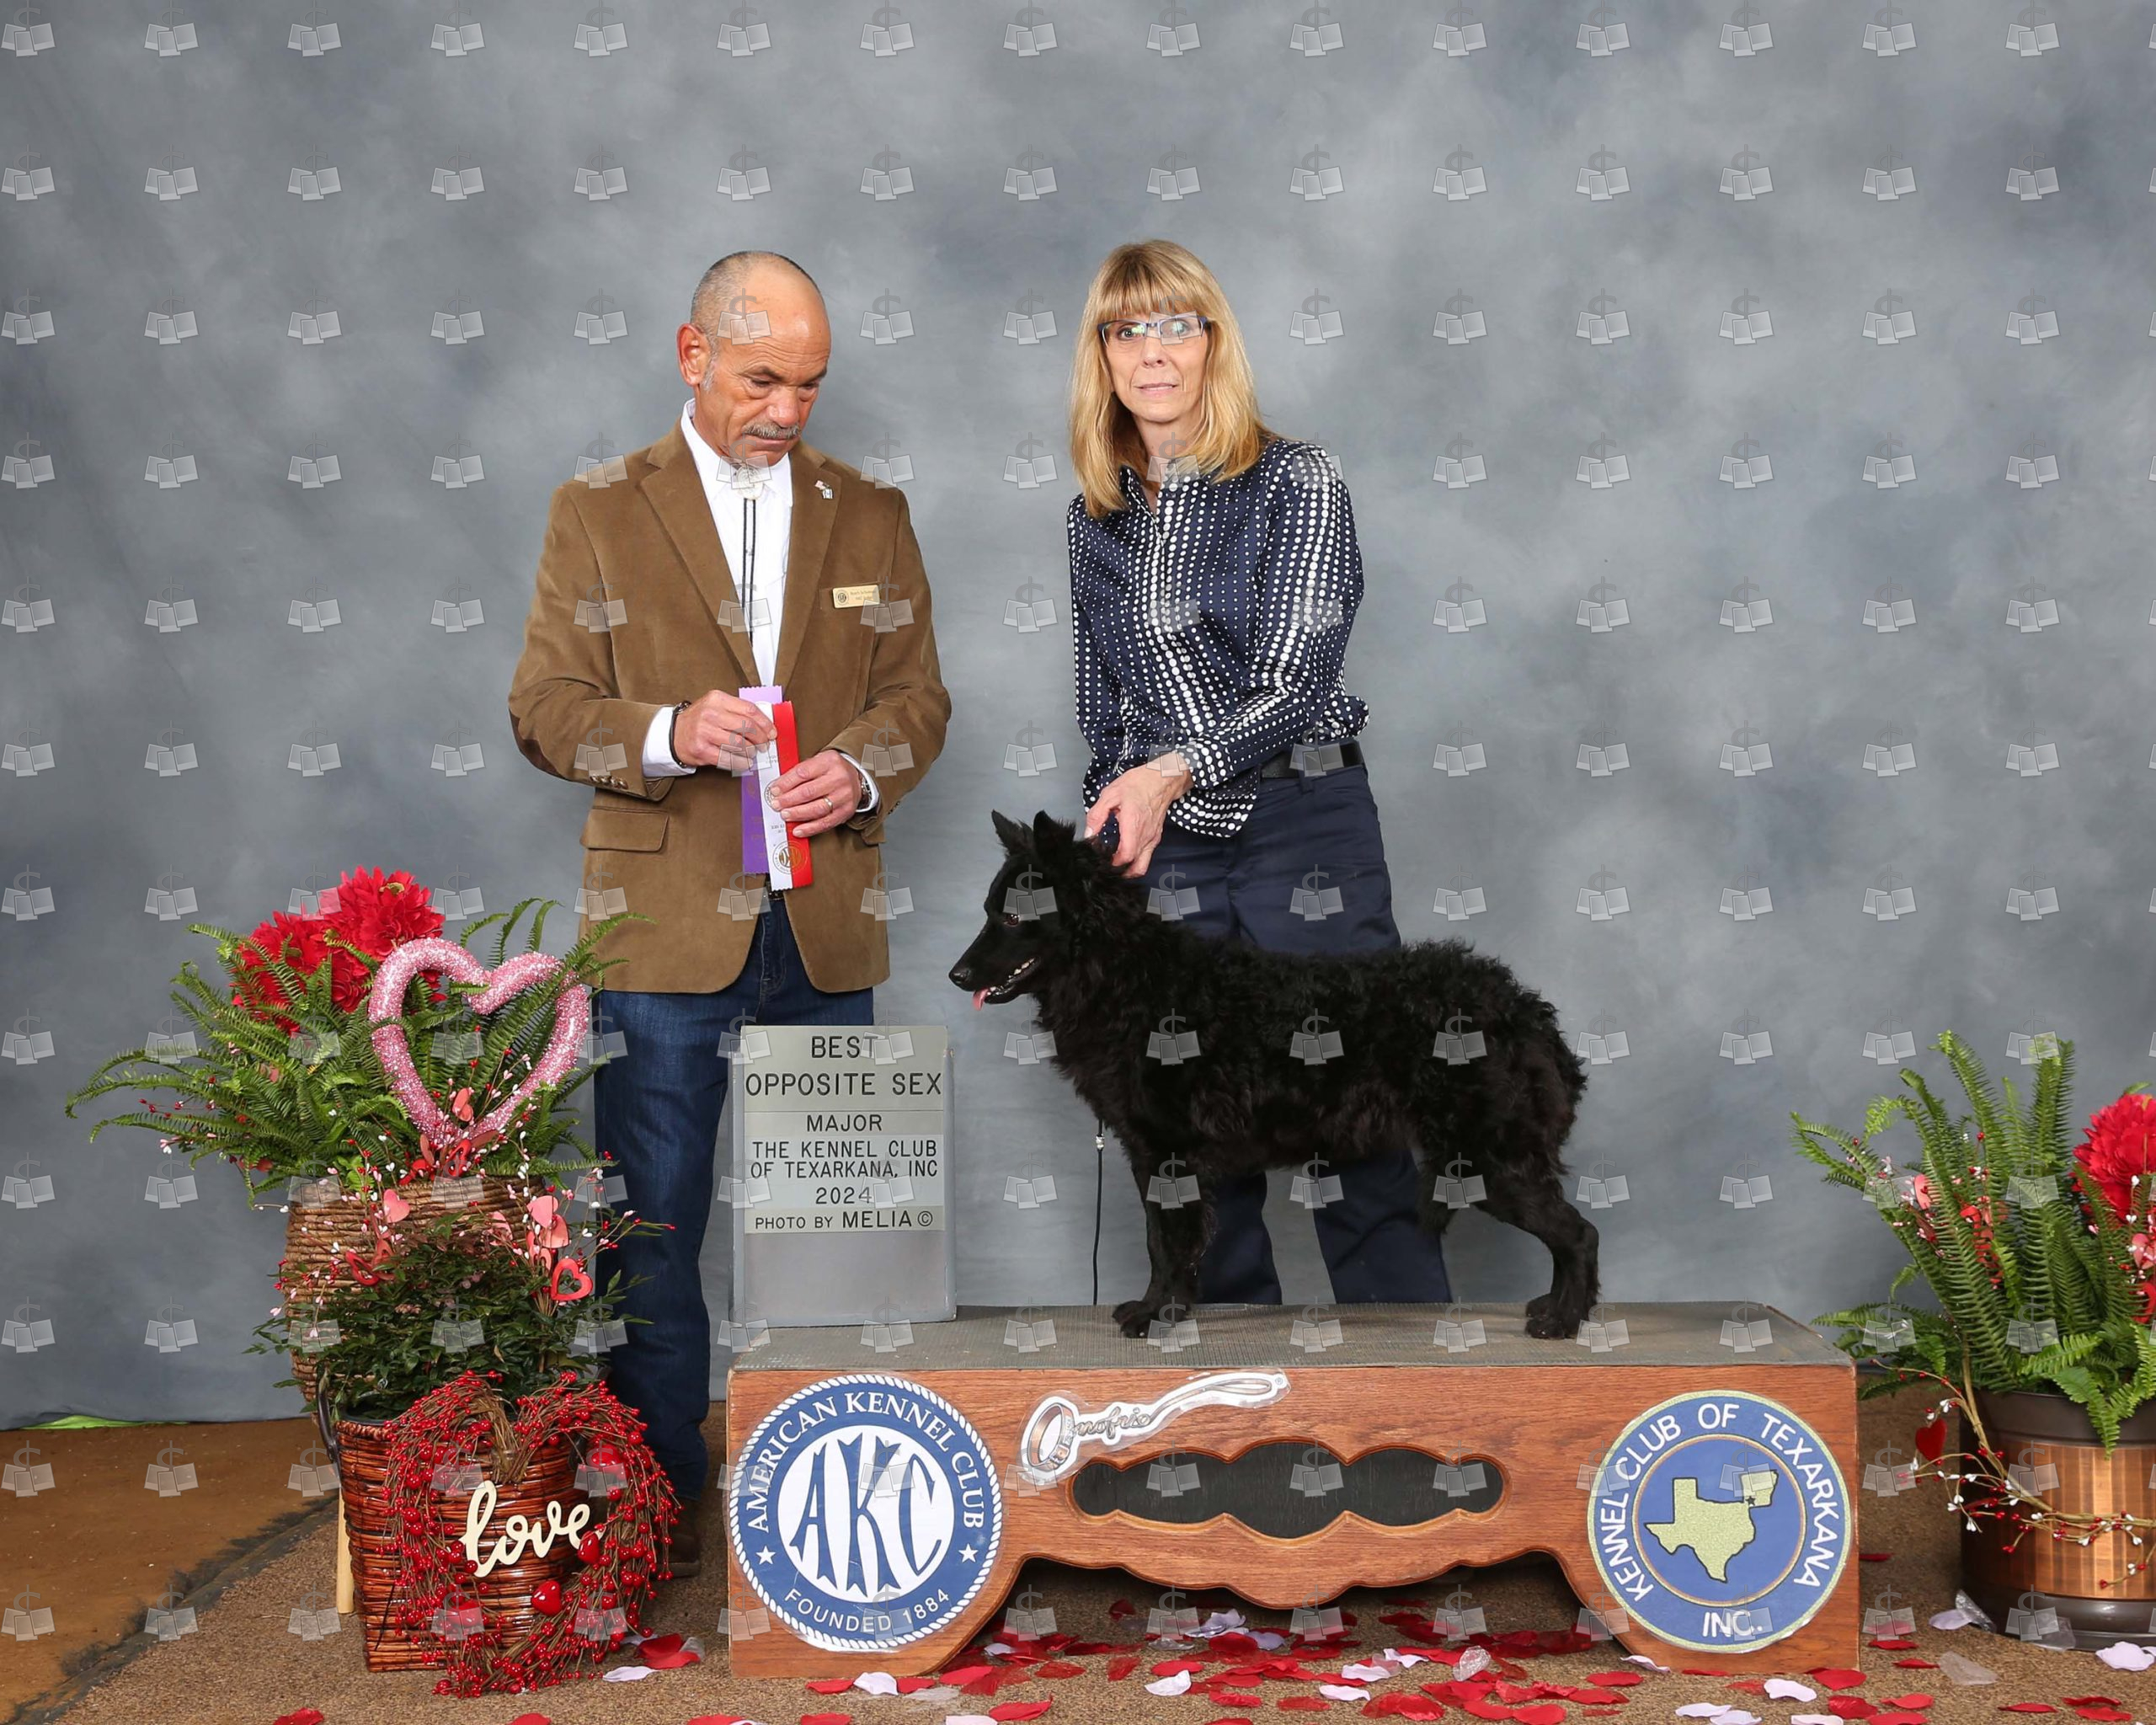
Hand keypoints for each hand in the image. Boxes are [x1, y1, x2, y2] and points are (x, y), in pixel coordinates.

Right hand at [672, 691, 774, 771]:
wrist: (673, 733)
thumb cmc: (699, 720)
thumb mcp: (715, 706)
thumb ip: (737, 711)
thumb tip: (764, 723)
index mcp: (716, 699)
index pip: (749, 710)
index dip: (764, 723)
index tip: (772, 732)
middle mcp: (710, 714)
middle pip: (746, 727)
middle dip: (760, 738)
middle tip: (764, 744)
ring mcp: (705, 732)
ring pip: (739, 744)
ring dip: (751, 752)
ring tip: (753, 753)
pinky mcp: (702, 750)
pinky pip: (728, 759)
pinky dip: (741, 762)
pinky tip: (744, 762)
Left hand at [771, 749, 862, 837]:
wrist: (857, 778)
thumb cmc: (833, 770)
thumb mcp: (818, 761)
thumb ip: (800, 772)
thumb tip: (779, 787)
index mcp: (829, 762)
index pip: (803, 773)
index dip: (785, 783)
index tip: (774, 790)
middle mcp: (839, 778)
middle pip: (809, 792)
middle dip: (788, 800)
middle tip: (777, 804)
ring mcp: (844, 796)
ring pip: (817, 808)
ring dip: (797, 814)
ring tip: (785, 815)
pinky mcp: (846, 811)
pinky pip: (826, 822)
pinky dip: (810, 828)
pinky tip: (799, 829)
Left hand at [1083, 752, 1190, 876]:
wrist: (1162, 779)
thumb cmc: (1139, 784)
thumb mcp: (1110, 794)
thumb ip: (1097, 815)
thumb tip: (1089, 833)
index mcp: (1133, 825)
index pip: (1126, 856)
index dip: (1113, 863)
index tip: (1102, 860)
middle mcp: (1145, 835)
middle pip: (1135, 867)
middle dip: (1120, 872)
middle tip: (1107, 868)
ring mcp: (1152, 838)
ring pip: (1142, 865)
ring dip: (1128, 869)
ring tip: (1114, 864)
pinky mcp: (1155, 837)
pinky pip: (1147, 856)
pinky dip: (1135, 860)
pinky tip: (1124, 853)